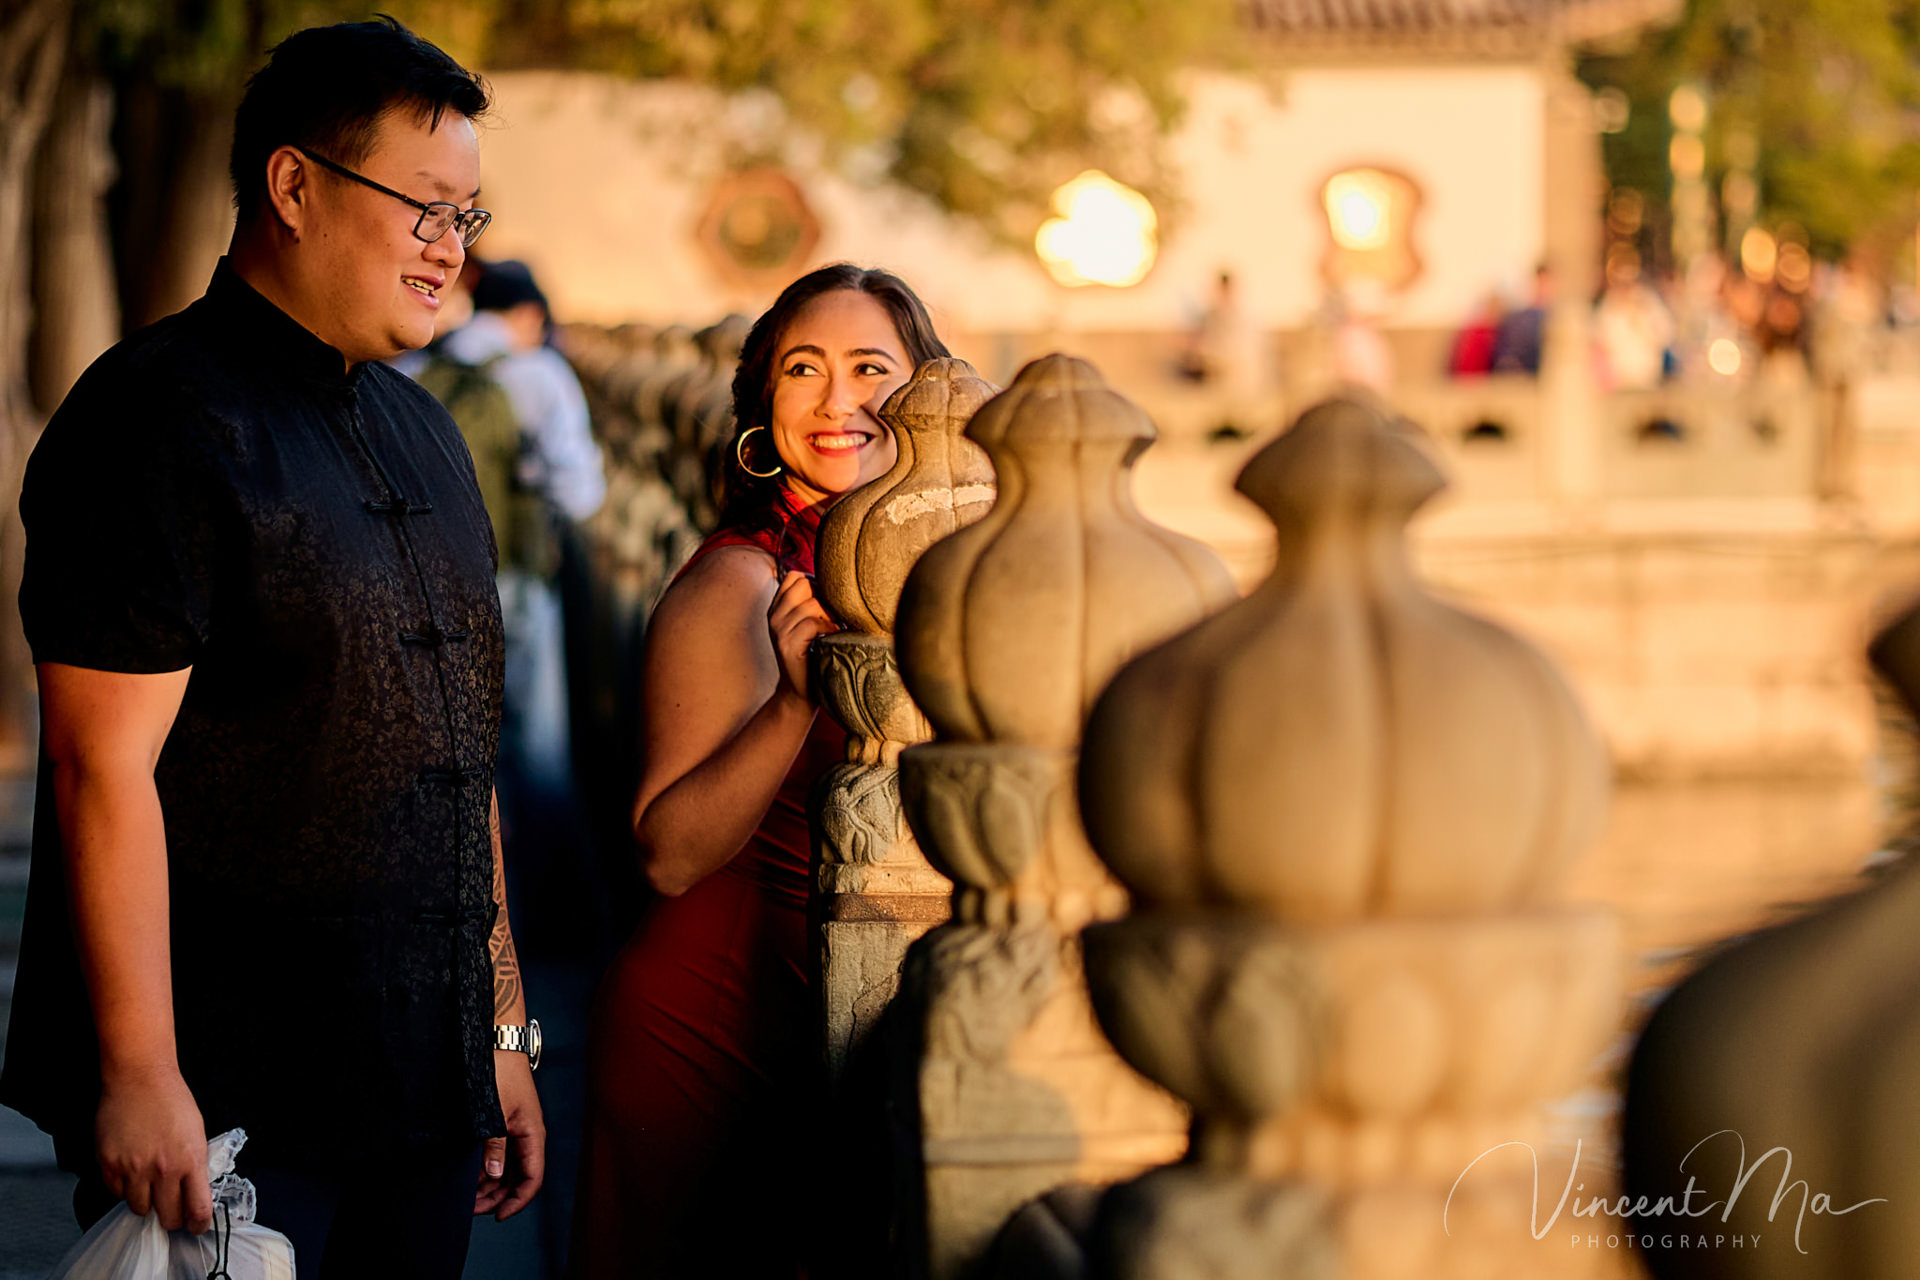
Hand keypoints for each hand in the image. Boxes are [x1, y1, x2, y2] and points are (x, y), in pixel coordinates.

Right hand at [95, 1065, 211, 1232]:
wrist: (140, 1078)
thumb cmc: (172, 1101)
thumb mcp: (196, 1132)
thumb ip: (194, 1164)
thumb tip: (194, 1191)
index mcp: (190, 1161)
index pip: (197, 1209)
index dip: (197, 1224)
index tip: (196, 1226)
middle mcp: (162, 1169)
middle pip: (167, 1217)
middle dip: (171, 1218)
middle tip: (171, 1210)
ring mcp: (133, 1169)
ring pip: (139, 1209)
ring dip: (146, 1202)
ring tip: (149, 1185)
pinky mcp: (109, 1164)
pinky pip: (116, 1193)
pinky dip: (124, 1188)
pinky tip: (131, 1171)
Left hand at [475, 1049, 544, 1219]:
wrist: (497, 1042)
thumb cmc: (499, 1072)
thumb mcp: (493, 1113)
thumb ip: (495, 1146)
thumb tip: (495, 1175)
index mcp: (532, 1134)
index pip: (532, 1179)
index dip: (517, 1201)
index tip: (498, 1216)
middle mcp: (526, 1135)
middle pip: (518, 1178)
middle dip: (498, 1197)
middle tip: (472, 1209)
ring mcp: (515, 1128)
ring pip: (507, 1168)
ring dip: (490, 1184)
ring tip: (467, 1194)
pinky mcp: (504, 1121)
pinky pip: (499, 1153)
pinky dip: (486, 1168)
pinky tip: (470, 1174)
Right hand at [768, 571, 837, 701]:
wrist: (800, 691)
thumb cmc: (813, 656)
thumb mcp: (808, 625)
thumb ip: (813, 604)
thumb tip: (838, 584)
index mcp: (778, 607)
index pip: (796, 577)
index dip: (817, 584)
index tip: (827, 604)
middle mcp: (774, 616)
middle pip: (805, 585)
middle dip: (824, 597)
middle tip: (833, 617)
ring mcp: (779, 630)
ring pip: (812, 604)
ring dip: (830, 616)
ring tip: (835, 629)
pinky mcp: (787, 645)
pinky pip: (813, 623)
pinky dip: (829, 630)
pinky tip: (832, 639)